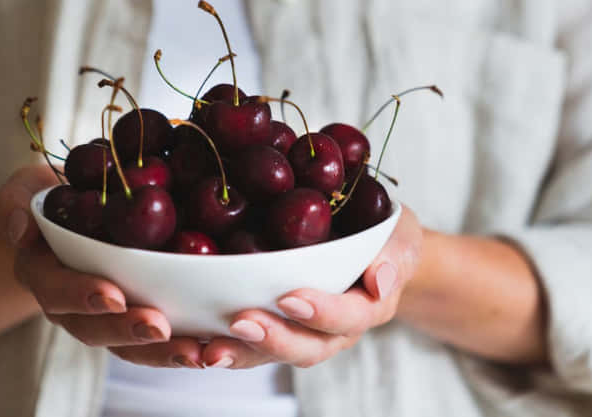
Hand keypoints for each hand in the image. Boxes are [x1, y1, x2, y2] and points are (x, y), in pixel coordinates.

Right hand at [0, 166, 199, 364]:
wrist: (73, 211)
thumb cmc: (50, 196)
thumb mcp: (24, 189)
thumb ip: (15, 203)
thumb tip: (21, 229)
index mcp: (42, 273)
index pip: (56, 291)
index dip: (81, 295)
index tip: (112, 294)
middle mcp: (71, 306)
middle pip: (95, 329)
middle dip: (127, 331)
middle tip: (159, 327)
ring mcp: (104, 316)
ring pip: (129, 345)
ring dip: (161, 352)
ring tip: (196, 352)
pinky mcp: (135, 316)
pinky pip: (156, 339)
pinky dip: (182, 345)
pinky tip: (213, 344)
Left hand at [193, 205, 422, 368]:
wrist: (372, 247)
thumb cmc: (384, 237)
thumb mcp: (400, 237)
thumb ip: (395, 255)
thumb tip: (382, 280)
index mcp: (366, 307)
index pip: (348, 317)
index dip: (321, 313)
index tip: (291, 298)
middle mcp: (332, 330)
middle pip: (306, 346)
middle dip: (274, 339)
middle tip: (241, 322)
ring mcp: (300, 332)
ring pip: (271, 353)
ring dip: (240, 352)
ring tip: (208, 347)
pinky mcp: (271, 326)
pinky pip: (247, 344)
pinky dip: (220, 344)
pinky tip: (191, 339)